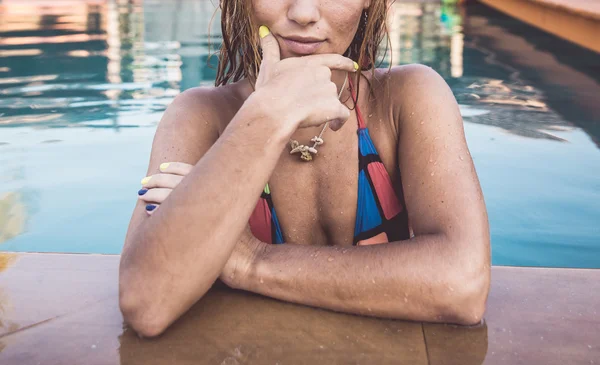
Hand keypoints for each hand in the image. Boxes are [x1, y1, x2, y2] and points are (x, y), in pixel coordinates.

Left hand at [138, 162, 264, 287]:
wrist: (248, 260)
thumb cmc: (239, 240)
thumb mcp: (231, 212)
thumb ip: (215, 199)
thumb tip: (195, 192)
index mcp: (221, 187)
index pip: (193, 169)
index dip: (175, 167)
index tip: (162, 167)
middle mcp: (213, 194)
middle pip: (179, 179)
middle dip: (159, 178)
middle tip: (145, 182)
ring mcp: (205, 210)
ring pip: (171, 193)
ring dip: (154, 192)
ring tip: (143, 195)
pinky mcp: (196, 227)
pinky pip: (169, 215)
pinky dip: (157, 210)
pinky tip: (148, 212)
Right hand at [253, 25, 356, 130]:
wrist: (274, 110)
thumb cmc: (269, 90)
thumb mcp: (269, 67)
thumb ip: (270, 49)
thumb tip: (263, 31)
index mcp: (310, 63)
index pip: (333, 60)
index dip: (345, 63)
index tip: (353, 66)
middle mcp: (323, 73)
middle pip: (328, 86)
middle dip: (320, 96)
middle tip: (302, 105)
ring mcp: (330, 90)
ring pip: (332, 101)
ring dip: (324, 109)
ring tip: (306, 116)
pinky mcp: (334, 107)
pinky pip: (342, 115)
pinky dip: (338, 122)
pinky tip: (333, 127)